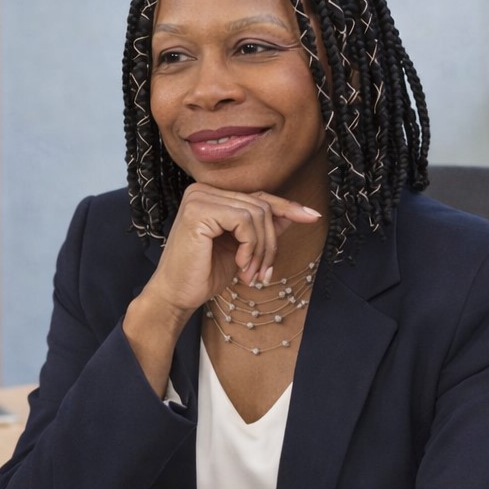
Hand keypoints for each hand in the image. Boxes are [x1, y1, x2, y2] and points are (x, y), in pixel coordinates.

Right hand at [140, 183, 322, 321]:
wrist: (175, 296)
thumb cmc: (202, 274)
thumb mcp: (241, 249)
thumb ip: (262, 229)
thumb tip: (295, 213)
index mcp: (210, 196)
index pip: (258, 198)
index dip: (287, 208)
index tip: (313, 217)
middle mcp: (202, 191)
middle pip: (261, 206)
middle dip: (270, 243)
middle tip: (262, 273)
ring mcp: (199, 199)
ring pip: (257, 214)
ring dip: (261, 249)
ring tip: (251, 273)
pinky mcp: (199, 211)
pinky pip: (245, 221)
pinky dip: (250, 246)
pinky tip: (240, 265)